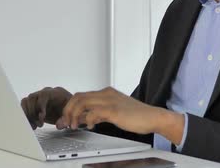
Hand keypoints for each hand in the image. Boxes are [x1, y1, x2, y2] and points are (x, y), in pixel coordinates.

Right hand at [20, 86, 71, 129]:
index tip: (42, 117)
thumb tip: (58, 126)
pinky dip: (25, 116)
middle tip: (39, 125)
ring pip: (26, 102)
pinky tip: (31, 124)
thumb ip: (65, 119)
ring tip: (34, 126)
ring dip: (28, 115)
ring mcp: (37, 97)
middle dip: (33, 113)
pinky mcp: (33, 104)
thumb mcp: (70, 114)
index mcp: (54, 92)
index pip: (43, 95)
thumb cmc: (70, 110)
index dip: (40, 106)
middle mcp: (44, 93)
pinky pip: (24, 106)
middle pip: (32, 98)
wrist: (68, 109)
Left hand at [59, 87, 176, 136]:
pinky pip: (93, 112)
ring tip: (74, 125)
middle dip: (68, 110)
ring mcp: (110, 100)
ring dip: (74, 114)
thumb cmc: (136, 116)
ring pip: (82, 102)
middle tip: (66, 122)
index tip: (66, 118)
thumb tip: (84, 118)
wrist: (153, 117)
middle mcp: (106, 94)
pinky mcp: (114, 110)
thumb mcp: (114, 113)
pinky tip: (90, 126)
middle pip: (78, 96)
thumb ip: (99, 113)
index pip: (81, 95)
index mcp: (106, 93)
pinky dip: (87, 119)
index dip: (70, 107)